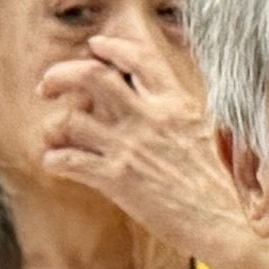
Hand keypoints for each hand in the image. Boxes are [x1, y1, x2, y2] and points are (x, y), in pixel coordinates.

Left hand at [30, 34, 254, 268]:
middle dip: (61, 75)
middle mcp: (150, 118)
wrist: (222, 223)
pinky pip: (69, 160)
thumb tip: (158, 100)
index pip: (139, 58)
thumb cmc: (218, 185)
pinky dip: (54, 160)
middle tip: (47, 86)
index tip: (94, 46)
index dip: (112, 46)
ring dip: (53, 126)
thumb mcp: (207, 133)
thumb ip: (179, 113)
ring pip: (71, 119)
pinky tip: (56, 163)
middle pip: (92, 76)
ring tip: (52, 135)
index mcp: (176, 103)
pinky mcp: (116, 179)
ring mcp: (131, 147)